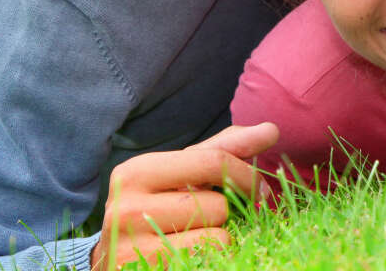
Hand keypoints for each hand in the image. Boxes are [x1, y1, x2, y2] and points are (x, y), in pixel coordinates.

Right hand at [89, 122, 278, 270]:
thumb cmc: (159, 209)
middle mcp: (125, 207)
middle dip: (228, 213)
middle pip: (218, 204)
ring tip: (196, 238)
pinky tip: (190, 255)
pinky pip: (208, 259)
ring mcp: (129, 247)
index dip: (248, 176)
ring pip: (216, 236)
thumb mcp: (183, 175)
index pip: (213, 161)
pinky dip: (212, 258)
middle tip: (221, 220)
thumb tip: (271, 128)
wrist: (114, 264)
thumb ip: (225, 150)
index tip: (262, 191)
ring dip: (219, 238)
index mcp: (136, 172)